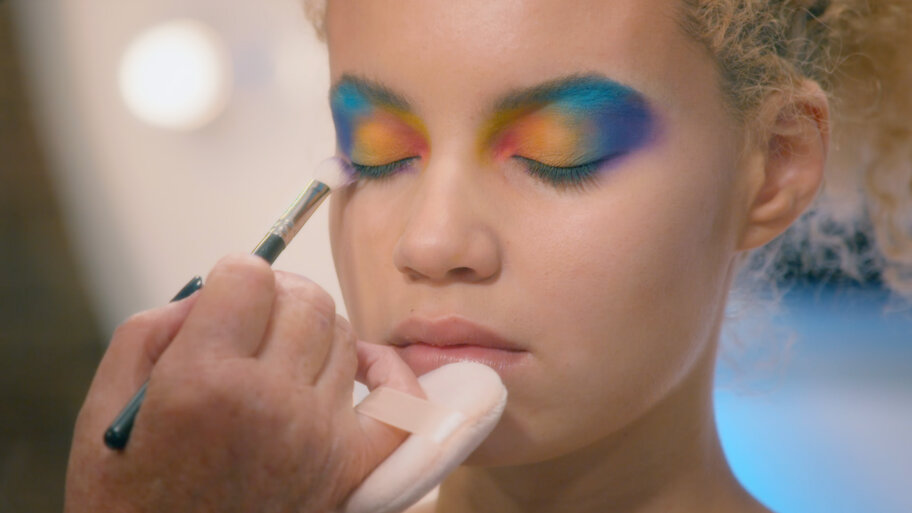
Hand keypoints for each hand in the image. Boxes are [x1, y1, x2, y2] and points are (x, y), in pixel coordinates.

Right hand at [64, 254, 422, 512]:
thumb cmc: (130, 495)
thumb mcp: (107, 405)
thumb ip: (153, 330)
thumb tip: (213, 291)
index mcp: (203, 381)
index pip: (251, 275)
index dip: (233, 278)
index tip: (224, 301)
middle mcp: (269, 404)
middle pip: (306, 298)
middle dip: (276, 296)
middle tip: (252, 322)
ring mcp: (318, 436)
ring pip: (344, 334)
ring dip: (314, 332)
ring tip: (281, 356)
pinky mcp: (349, 469)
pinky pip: (401, 402)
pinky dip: (387, 374)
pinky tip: (357, 367)